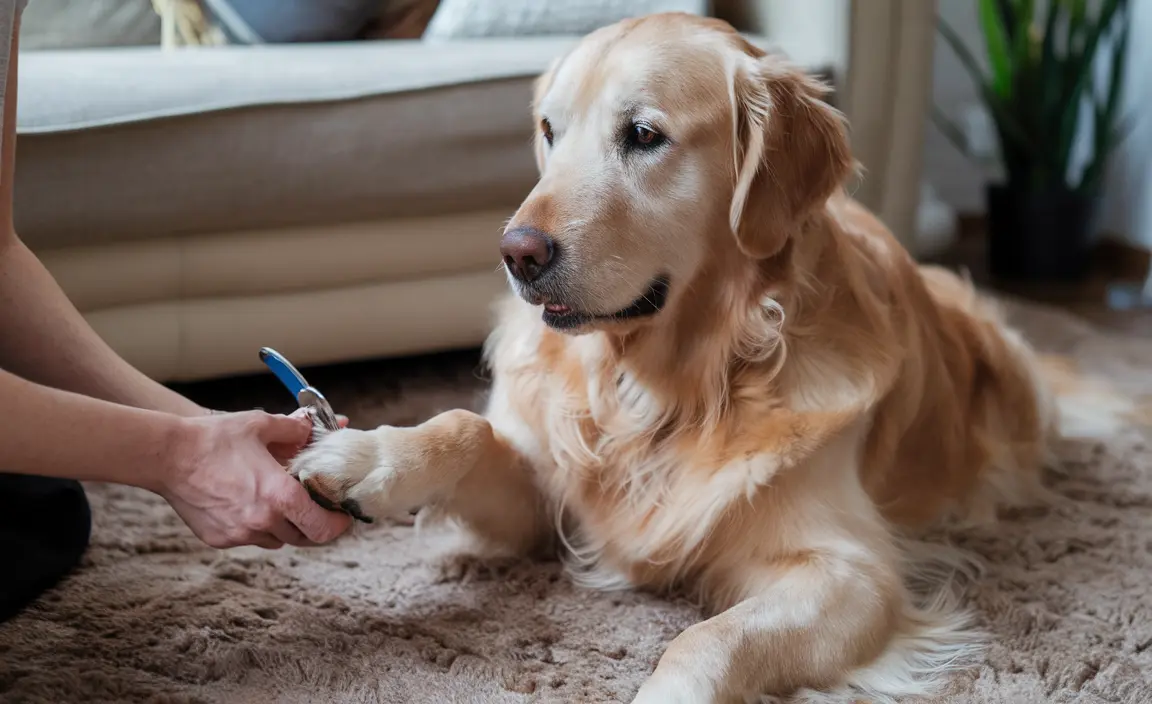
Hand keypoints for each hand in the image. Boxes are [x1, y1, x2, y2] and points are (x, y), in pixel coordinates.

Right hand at [159, 409, 352, 548]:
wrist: (167, 455)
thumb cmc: (216, 438)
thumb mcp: (261, 425)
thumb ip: (294, 430)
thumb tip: (313, 429)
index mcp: (279, 496)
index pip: (323, 527)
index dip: (338, 525)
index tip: (342, 517)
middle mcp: (262, 521)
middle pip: (303, 537)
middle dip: (314, 526)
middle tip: (317, 510)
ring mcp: (239, 534)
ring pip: (276, 540)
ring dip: (285, 526)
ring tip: (281, 503)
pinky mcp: (219, 539)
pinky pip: (249, 539)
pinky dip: (256, 527)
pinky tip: (249, 504)